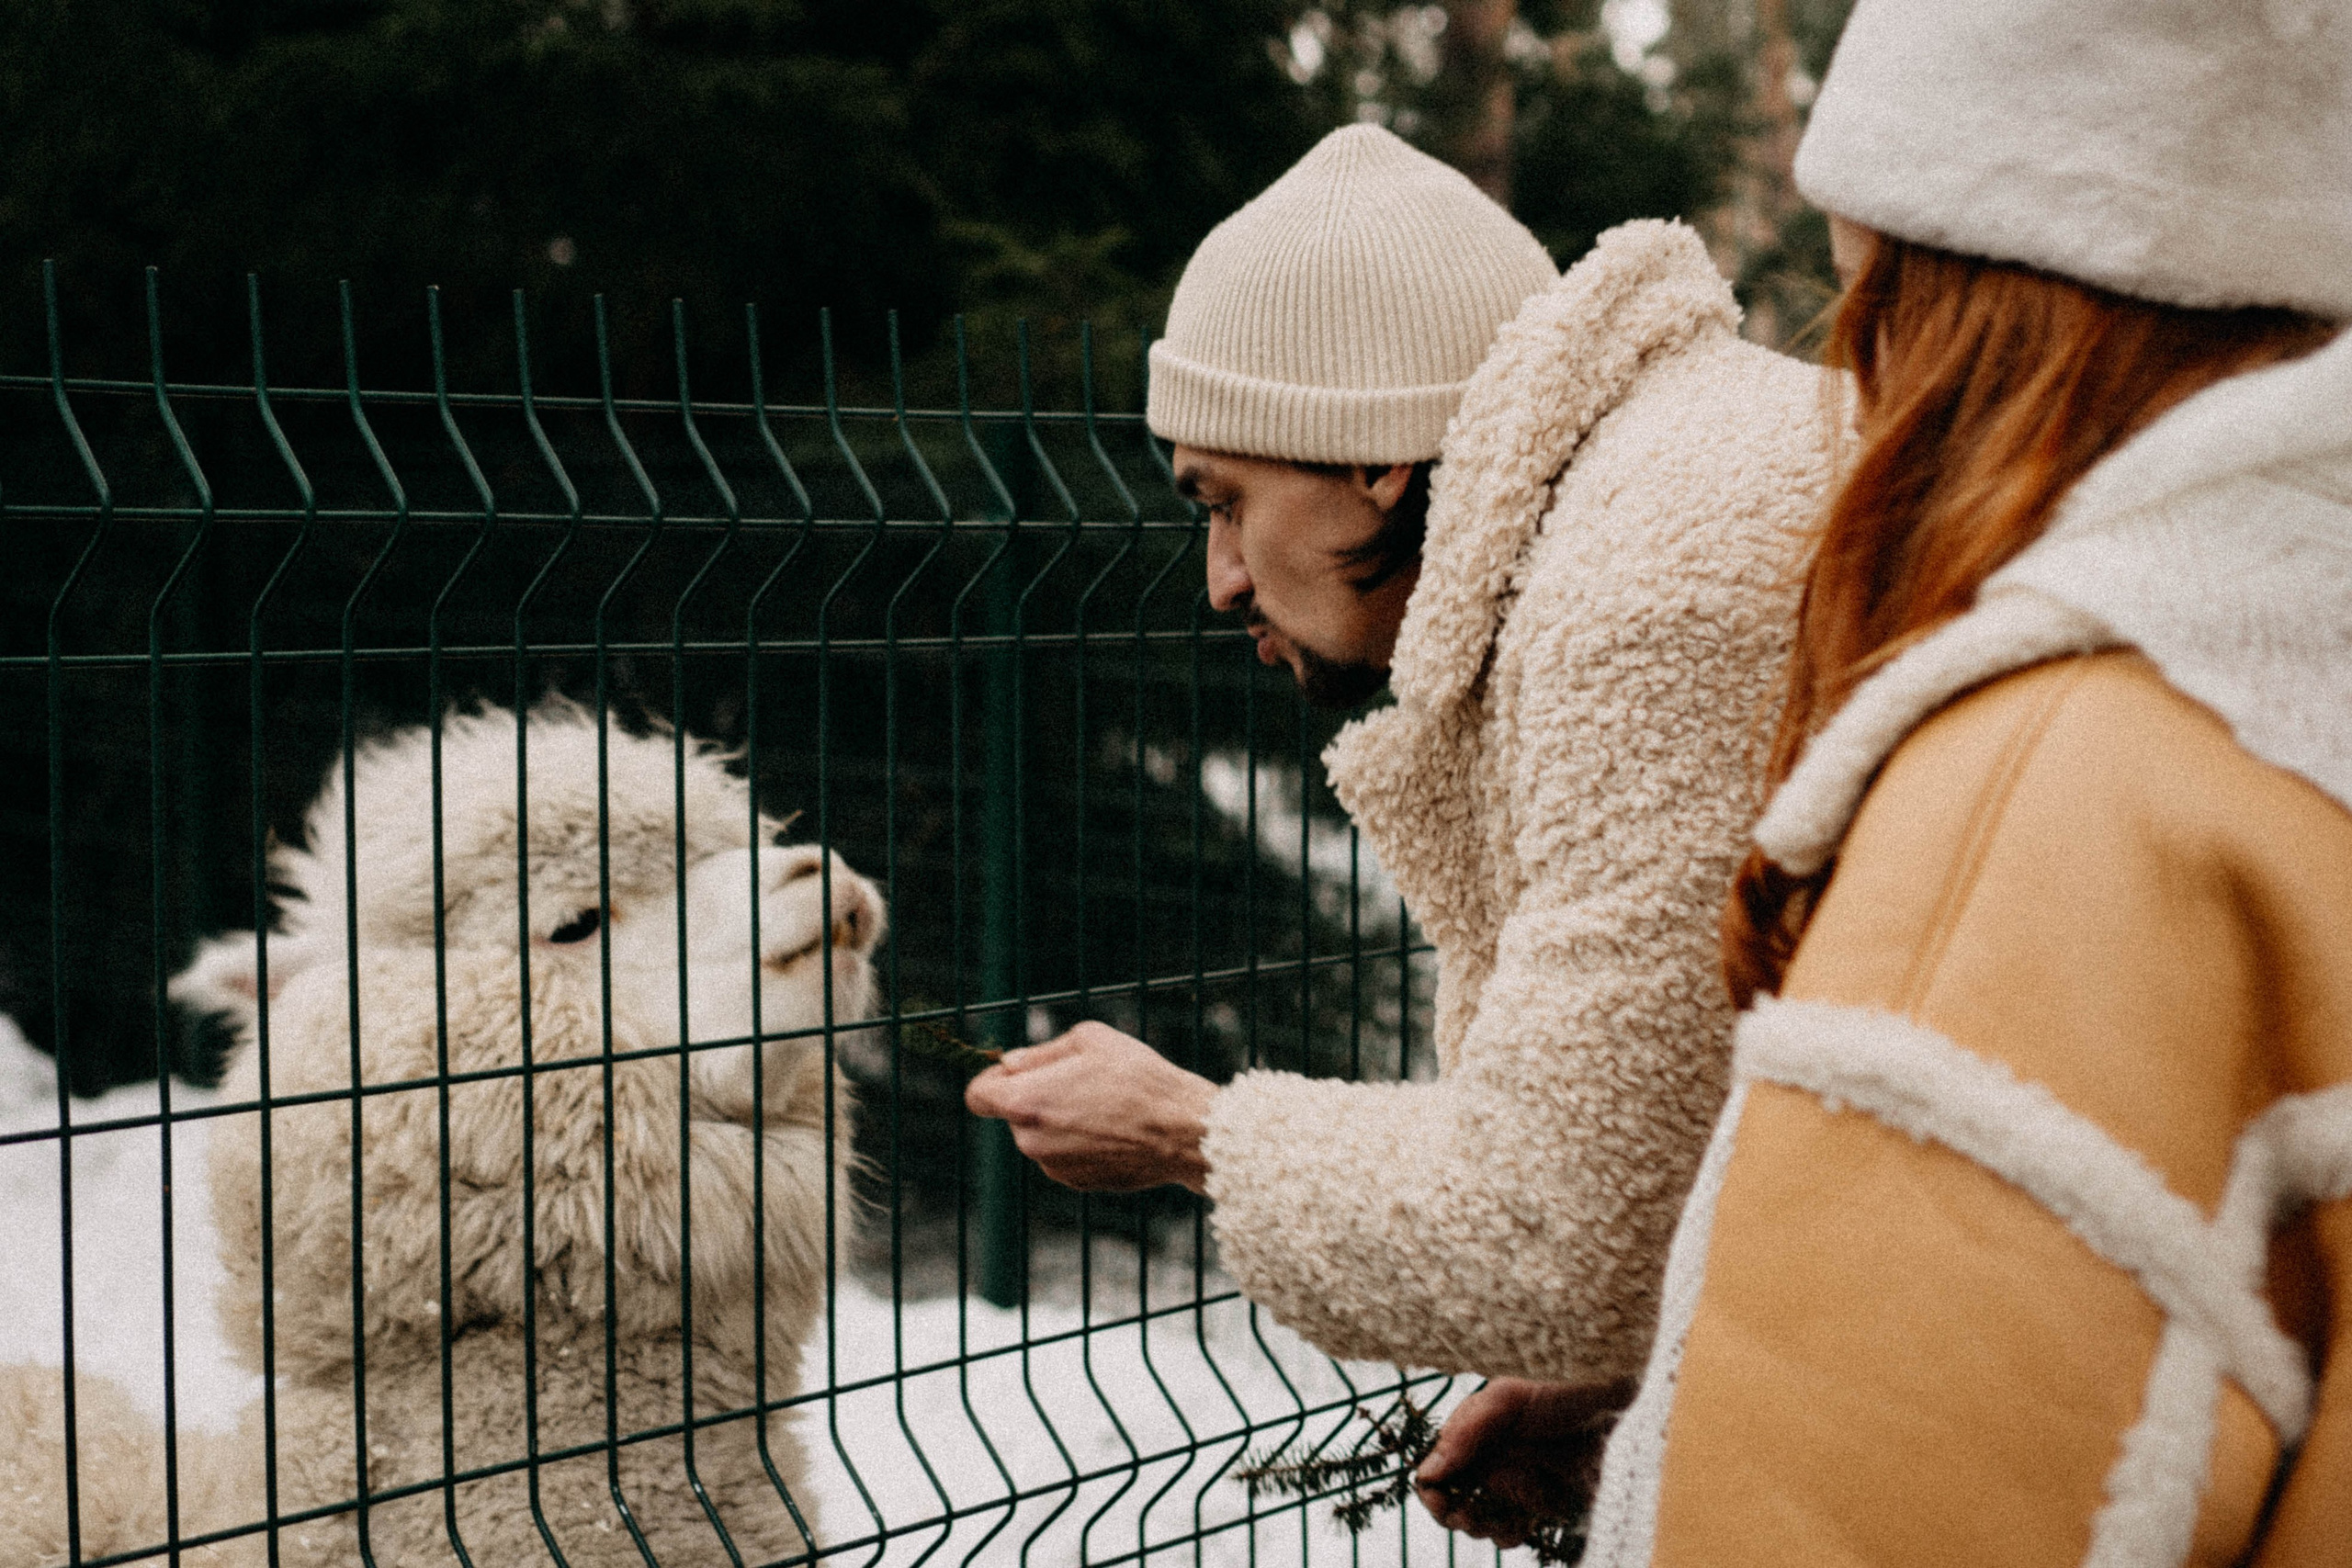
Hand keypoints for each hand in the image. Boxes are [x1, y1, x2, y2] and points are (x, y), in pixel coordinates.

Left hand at [963, 1021, 1217, 1192]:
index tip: (1016, 1072)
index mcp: (1025, 1103)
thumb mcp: (1088, 1039)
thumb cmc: (1138, 1078)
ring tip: (1104, 1105)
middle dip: (1036, 1097)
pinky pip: (1064, 1156)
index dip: (993, 1079)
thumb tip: (1010, 1064)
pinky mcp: (1077, 1183)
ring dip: (1059, 1121)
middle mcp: (1030, 1142)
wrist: (1181, 1130)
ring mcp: (1053, 1167)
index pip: (977, 1095)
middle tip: (1079, 1081)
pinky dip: (1079, 1142)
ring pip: (1041, 1136)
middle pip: (1013, 1115)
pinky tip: (1113, 1129)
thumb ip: (1039, 1052)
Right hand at [1413, 1377, 1632, 1546]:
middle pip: (1450, 1500)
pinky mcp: (1534, 1507)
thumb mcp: (1507, 1400)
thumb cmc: (1560, 1396)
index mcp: (1471, 1434)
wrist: (1612, 1415)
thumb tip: (1428, 1472)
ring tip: (1496, 1520)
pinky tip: (1520, 1526)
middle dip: (1453, 1514)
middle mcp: (1485, 1461)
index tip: (1440, 1500)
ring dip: (1481, 1527)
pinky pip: (1509, 1530)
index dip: (1432, 1489)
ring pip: (1477, 1520)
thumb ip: (1465, 1432)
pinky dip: (1508, 1534)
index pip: (1436, 1467)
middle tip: (1469, 1517)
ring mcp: (1509, 1486)